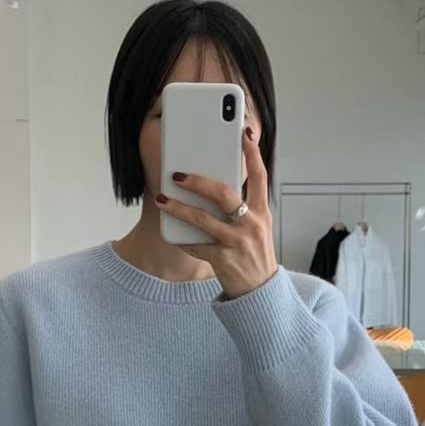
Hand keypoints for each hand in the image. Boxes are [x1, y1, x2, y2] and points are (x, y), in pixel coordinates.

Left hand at [156, 129, 278, 298]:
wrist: (260, 291)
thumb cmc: (254, 253)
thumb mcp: (257, 226)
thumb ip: (243, 205)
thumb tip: (212, 183)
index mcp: (262, 212)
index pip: (261, 176)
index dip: (253, 154)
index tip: (244, 134)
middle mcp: (252, 225)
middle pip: (224, 195)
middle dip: (199, 181)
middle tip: (178, 174)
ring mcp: (237, 243)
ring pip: (204, 220)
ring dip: (180, 208)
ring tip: (162, 199)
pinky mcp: (224, 260)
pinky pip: (197, 246)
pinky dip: (182, 239)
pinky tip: (171, 232)